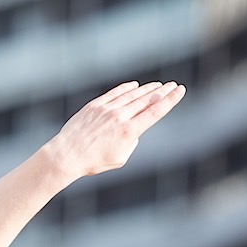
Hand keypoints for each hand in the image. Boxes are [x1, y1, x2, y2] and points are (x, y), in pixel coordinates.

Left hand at [43, 80, 184, 175]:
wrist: (66, 155)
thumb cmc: (93, 161)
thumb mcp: (120, 158)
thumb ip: (131, 141)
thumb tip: (134, 128)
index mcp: (129, 132)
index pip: (155, 111)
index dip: (170, 100)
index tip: (180, 90)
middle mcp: (120, 117)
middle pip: (147, 100)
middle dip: (163, 91)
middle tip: (173, 85)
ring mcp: (107, 109)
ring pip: (132, 95)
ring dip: (147, 89)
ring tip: (159, 85)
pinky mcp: (95, 105)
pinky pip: (115, 93)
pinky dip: (127, 88)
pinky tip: (135, 85)